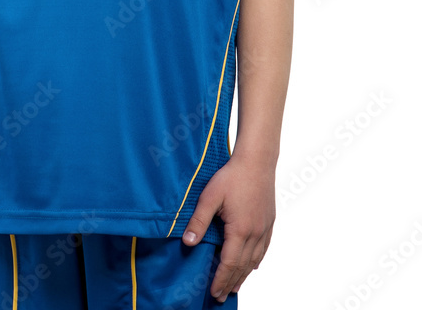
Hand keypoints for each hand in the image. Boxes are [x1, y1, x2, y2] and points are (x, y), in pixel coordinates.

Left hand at [181, 153, 275, 301]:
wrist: (257, 161)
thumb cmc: (232, 176)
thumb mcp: (210, 196)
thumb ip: (199, 220)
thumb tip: (188, 242)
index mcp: (240, 230)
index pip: (229, 263)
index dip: (221, 279)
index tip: (213, 292)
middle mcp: (255, 233)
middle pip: (243, 266)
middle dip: (230, 282)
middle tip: (220, 296)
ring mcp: (264, 228)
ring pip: (255, 260)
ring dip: (244, 275)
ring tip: (234, 286)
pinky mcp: (269, 221)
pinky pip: (264, 248)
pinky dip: (256, 261)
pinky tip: (253, 265)